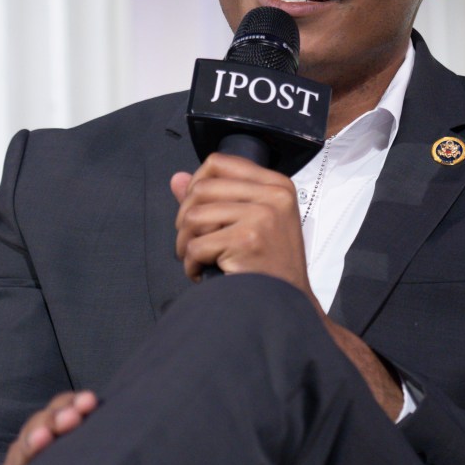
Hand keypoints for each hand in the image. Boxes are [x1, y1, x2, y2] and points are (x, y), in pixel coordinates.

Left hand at [171, 153, 317, 304]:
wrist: (288, 303)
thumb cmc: (271, 265)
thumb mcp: (253, 221)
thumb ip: (215, 197)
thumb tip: (176, 178)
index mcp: (277, 185)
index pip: (220, 162)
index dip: (196, 183)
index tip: (196, 207)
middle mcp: (273, 195)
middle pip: (202, 188)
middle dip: (185, 218)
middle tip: (192, 241)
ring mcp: (262, 216)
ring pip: (194, 216)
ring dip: (186, 243)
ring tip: (198, 259)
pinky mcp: (247, 239)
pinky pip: (196, 245)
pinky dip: (191, 264)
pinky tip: (203, 272)